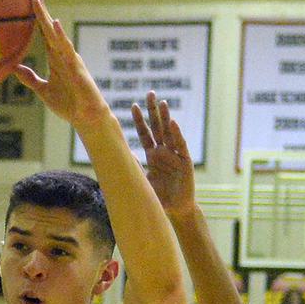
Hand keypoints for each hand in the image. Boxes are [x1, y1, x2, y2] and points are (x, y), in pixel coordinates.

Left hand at [14, 0, 109, 130]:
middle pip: (50, 29)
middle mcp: (63, 55)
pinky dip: (61, 37)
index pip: (44, 34)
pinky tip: (55, 25)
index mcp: (55, 58)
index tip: (31, 1)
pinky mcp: (76, 68)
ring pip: (57, 36)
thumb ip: (31, 79)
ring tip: (38, 2)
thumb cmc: (69, 104)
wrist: (86, 118)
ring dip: (48, 19)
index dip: (37, 19)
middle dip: (42, 11)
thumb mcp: (44, 90)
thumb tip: (14, 68)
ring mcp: (70, 60)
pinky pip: (67, 49)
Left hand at [131, 91, 194, 216]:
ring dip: (165, 117)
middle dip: (154, 111)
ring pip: (170, 133)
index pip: (145, 134)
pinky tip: (172, 122)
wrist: (175, 210)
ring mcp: (175, 156)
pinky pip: (181, 146)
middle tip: (150, 93)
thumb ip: (134, 168)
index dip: (140, 120)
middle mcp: (164, 152)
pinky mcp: (185, 163)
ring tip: (161, 102)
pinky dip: (177, 134)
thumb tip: (120, 156)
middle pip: (158, 127)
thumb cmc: (159, 197)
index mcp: (153, 155)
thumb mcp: (142, 180)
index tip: (133, 105)